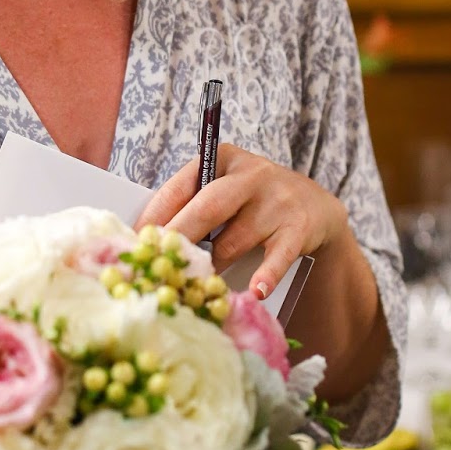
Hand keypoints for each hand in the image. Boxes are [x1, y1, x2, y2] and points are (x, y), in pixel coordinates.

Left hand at [136, 145, 346, 300]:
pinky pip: (277, 256)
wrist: (314, 205)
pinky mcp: (298, 228)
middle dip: (179, 235)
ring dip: (213, 266)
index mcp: (223, 159)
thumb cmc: (252, 201)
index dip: (156, 214)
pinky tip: (255, 291)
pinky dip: (265, 275)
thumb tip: (148, 236)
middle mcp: (251, 175)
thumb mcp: (225, 187)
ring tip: (193, 284)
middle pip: (208, 207)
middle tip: (157, 261)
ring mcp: (277, 201)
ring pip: (235, 240)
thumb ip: (193, 203)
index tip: (136, 239)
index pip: (182, 185)